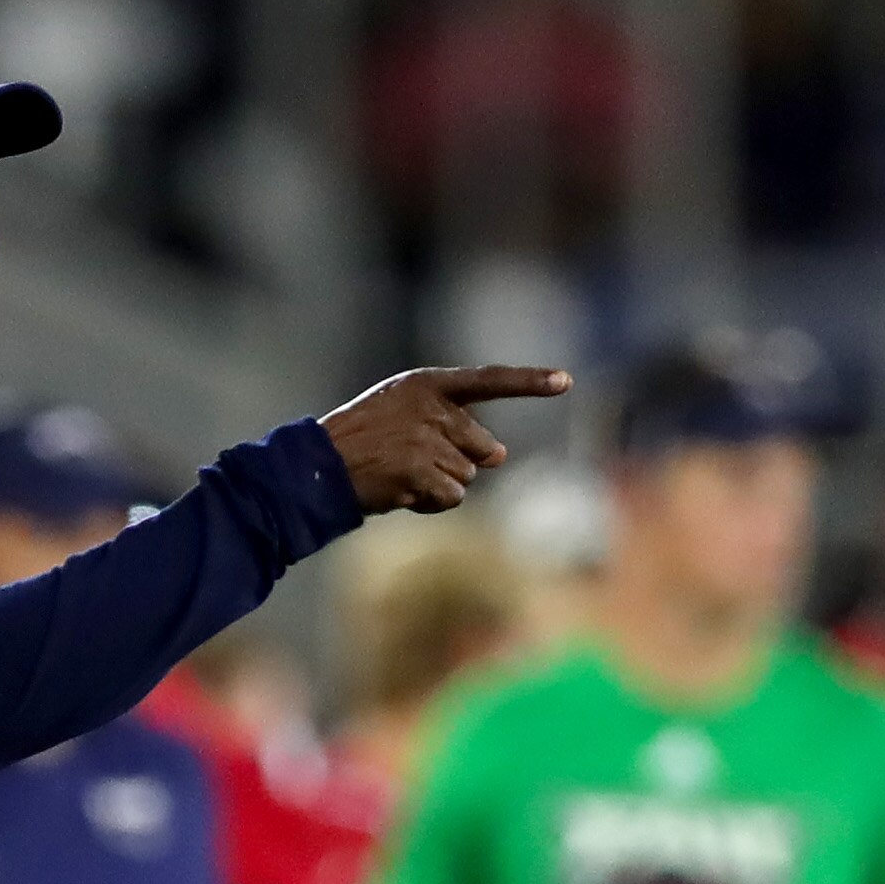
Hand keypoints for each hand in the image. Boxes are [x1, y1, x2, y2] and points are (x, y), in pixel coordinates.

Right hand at [320, 365, 572, 515]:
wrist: (317, 466)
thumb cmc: (362, 443)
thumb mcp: (404, 418)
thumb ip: (452, 428)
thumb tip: (500, 455)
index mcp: (427, 383)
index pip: (489, 380)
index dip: (530, 382)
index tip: (567, 381)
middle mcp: (432, 406)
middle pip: (481, 446)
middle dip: (459, 462)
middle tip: (414, 462)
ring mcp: (426, 438)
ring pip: (467, 476)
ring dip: (440, 486)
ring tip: (402, 476)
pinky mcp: (419, 470)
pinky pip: (450, 497)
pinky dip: (431, 504)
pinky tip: (403, 494)